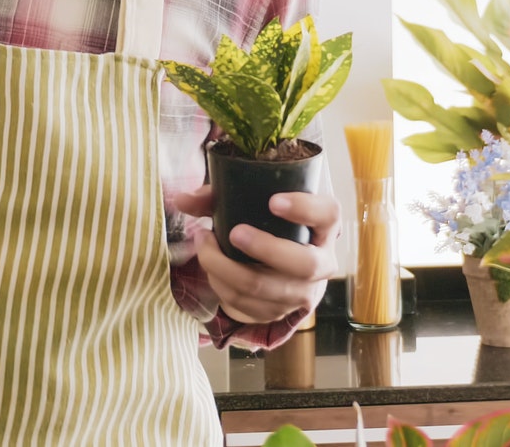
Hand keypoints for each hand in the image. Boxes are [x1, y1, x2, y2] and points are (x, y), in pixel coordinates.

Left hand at [179, 185, 340, 324]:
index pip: (327, 214)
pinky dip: (221, 285)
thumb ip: (220, 198)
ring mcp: (303, 293)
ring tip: (204, 244)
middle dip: (265, 249)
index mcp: (325, 227)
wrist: (282, 263)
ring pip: (267, 289)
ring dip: (226, 268)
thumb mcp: (254, 204)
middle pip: (303, 264)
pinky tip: (210, 267)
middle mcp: (323, 263)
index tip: (273, 201)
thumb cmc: (270, 225)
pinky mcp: (280, 313)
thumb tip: (182, 200)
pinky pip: (247, 305)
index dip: (303, 208)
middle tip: (233, 233)